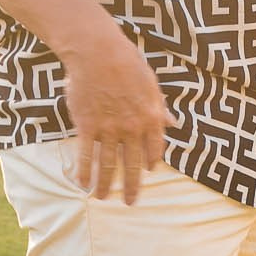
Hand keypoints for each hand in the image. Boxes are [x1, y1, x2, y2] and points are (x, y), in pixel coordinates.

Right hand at [60, 25, 168, 203]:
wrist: (98, 53)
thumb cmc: (127, 63)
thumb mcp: (151, 84)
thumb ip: (160, 108)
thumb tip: (173, 123)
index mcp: (151, 117)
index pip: (154, 148)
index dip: (151, 162)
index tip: (148, 172)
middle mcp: (132, 128)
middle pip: (132, 163)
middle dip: (132, 186)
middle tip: (131, 202)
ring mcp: (109, 129)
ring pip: (108, 164)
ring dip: (106, 184)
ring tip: (103, 198)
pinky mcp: (87, 126)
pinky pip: (86, 154)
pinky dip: (84, 171)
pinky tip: (82, 184)